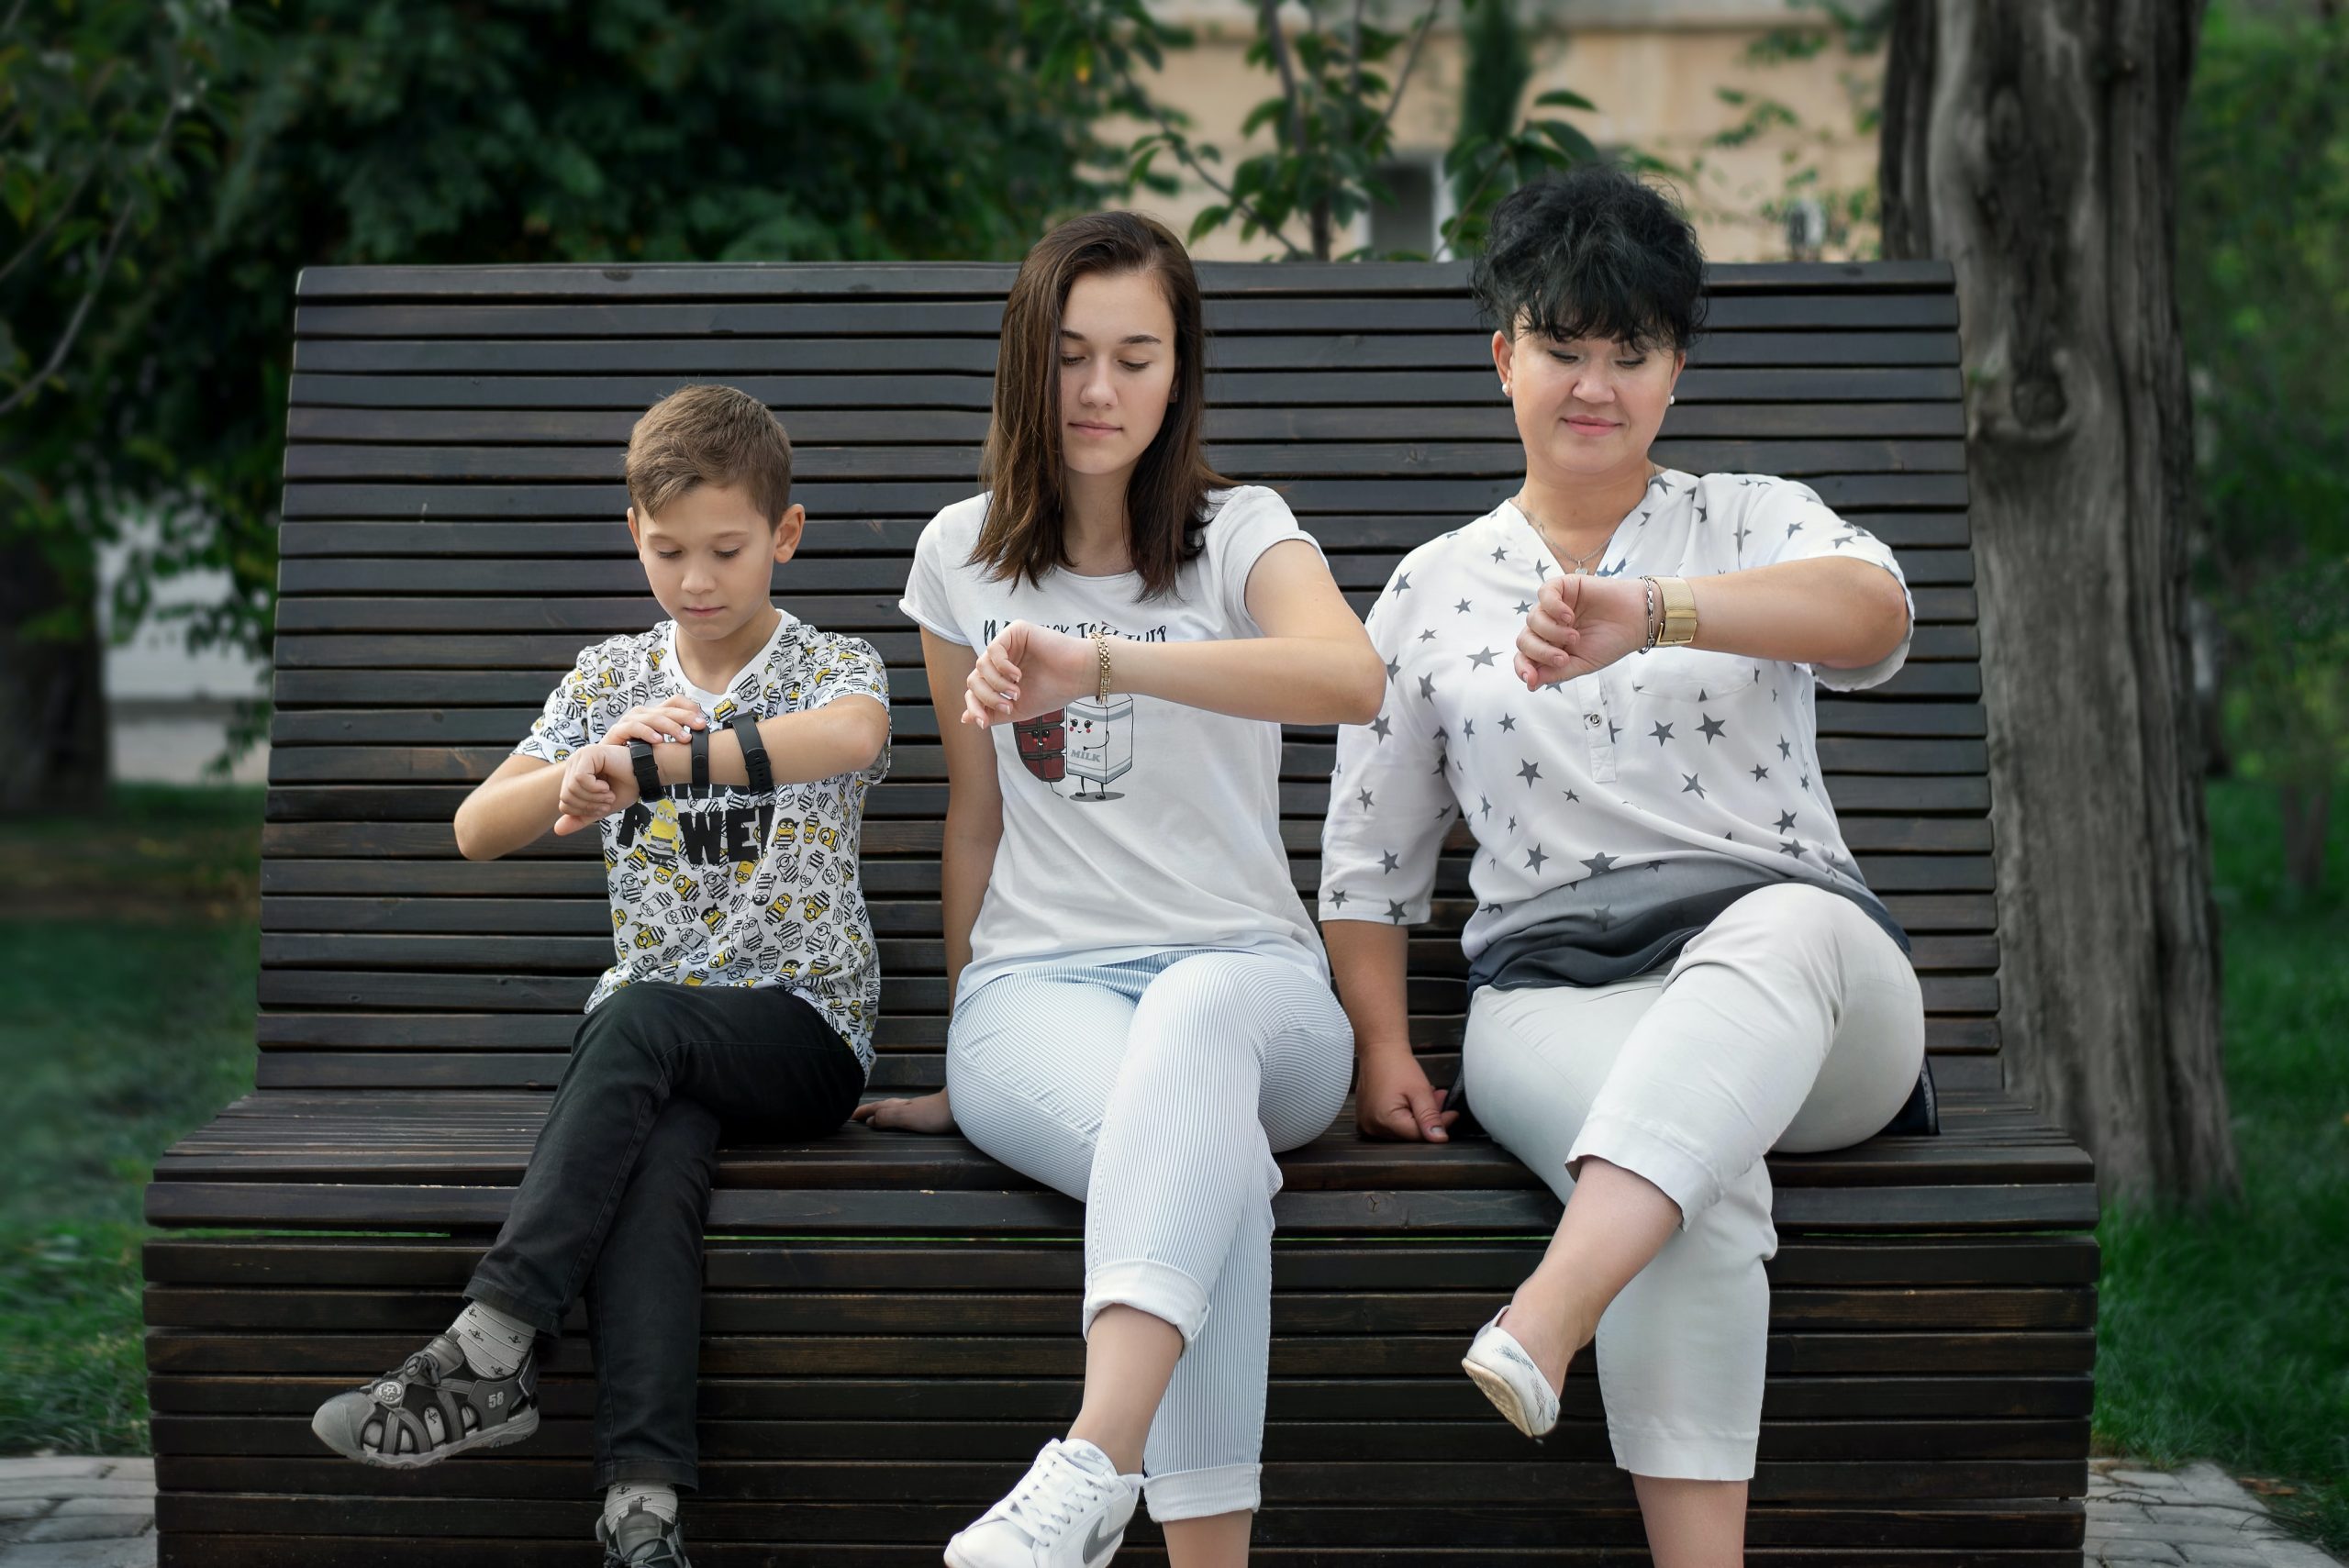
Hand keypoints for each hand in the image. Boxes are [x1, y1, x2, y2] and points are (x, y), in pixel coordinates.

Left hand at [554, 743, 638, 834]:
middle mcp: (574, 764)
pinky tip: (607, 785)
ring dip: (594, 797)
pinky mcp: (589, 753)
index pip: (564, 803)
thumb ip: (581, 817)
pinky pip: (580, 779)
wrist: (648, 773)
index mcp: (575, 775)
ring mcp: (580, 757)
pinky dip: (595, 788)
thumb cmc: (629, 786)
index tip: (603, 806)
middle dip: (589, 805)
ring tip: (608, 793)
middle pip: (566, 796)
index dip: (583, 811)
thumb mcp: (602, 807)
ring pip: (572, 789)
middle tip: (607, 801)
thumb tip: (557, 830)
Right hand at [598, 695, 707, 747]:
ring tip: (685, 737)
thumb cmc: (635, 756)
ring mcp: (628, 721)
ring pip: (652, 717)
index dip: (689, 707)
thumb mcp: (659, 746)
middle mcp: (641, 714)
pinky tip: (659, 740)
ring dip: (671, 727)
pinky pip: (633, 728)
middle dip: (686, 717)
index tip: (703, 720)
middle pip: (667, 709)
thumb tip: (699, 740)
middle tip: (701, 726)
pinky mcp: (616, 731)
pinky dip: (647, 732)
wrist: (607, 767)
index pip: (674, 701)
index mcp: (653, 714)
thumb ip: (674, 740)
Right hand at [852, 1090, 956, 1134]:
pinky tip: (910, 1117)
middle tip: (861, 1116)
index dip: (865, 1112)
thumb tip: (871, 1120)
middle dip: (873, 1110)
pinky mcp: (936, 1111)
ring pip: (899, 1108)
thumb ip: (889, 1117)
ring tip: (880, 1116)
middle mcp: (911, 1105)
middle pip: (887, 1105)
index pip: (879, 1108)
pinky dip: (902, 1114)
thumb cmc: (937, 1112)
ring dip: (887, 1111)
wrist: (967, 1105)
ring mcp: (923, 1107)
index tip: (851, 1116)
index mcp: (902, 1106)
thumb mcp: (907, 1116)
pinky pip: (911, 1112)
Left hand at [963, 619, 1093, 728]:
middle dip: (987, 697)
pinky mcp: (1015, 631)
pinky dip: (1002, 667)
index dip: (975, 706)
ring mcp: (1007, 644)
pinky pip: (993, 649)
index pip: (975, 689)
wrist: (1078, 678)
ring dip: (996, 684)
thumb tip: (965, 719)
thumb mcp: (1017, 710)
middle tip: (1008, 706)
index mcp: (1000, 676)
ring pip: (981, 665)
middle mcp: (1001, 659)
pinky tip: (1017, 675)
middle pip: (974, 678)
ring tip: (1017, 691)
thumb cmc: (1053, 692)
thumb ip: (992, 712)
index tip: (985, 722)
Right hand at [1355, 1051, 1458, 1141]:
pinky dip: (1406, 1114)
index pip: (1420, 1134)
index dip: (1439, 1125)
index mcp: (1384, 1120)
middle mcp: (1372, 1126)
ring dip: (1419, 1116)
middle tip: (1440, 1100)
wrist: (1379, 1050)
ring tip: (1426, 1097)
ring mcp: (1368, 1123)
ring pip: (1403, 1129)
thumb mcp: (1420, 1091)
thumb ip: (1430, 1116)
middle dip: (1429, 1118)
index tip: (1452, 1114)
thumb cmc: (1395, 1064)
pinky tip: (1411, 1101)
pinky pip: (1392, 1124)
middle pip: (1411, 1133)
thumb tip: (1439, 1138)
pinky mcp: (1367, 1119)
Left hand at [1514, 573, 1651, 689]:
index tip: (1531, 677)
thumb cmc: (1611, 642)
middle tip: (1563, 658)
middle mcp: (1548, 627)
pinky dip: (1552, 607)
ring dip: (1551, 632)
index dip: (1523, 667)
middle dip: (1539, 652)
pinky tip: (1569, 616)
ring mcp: (1554, 607)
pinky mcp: (1564, 587)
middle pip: (1524, 639)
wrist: (1636, 621)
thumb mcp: (1582, 664)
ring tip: (1575, 636)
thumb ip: (1556, 673)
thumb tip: (1530, 684)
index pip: (1525, 657)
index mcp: (1551, 646)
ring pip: (1532, 619)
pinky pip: (1544, 594)